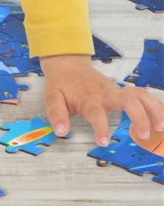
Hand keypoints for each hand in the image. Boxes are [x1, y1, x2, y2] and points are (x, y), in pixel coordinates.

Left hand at [41, 54, 163, 145]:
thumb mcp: (52, 97)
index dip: (100, 127)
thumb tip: (61, 131)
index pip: (96, 113)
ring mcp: (116, 91)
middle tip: (144, 134)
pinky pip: (142, 95)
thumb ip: (57, 114)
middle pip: (128, 100)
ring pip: (140, 95)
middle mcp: (105, 93)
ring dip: (153, 110)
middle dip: (139, 116)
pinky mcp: (122, 91)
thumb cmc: (62, 82)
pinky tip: (161, 118)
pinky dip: (155, 105)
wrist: (68, 64)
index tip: (103, 141)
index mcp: (88, 98)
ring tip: (160, 127)